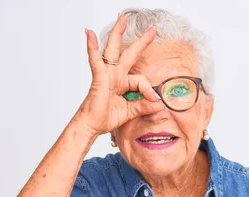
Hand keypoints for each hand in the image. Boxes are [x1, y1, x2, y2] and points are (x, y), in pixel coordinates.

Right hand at [72, 14, 164, 137]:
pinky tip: (88, 33)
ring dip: (117, 34)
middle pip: (129, 54)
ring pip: (113, 50)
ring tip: (121, 19)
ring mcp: (106, 75)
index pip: (142, 80)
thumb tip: (160, 104)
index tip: (155, 101)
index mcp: (123, 83)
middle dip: (141, 41)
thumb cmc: (106, 118)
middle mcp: (115, 75)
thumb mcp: (131, 112)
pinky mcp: (98, 78)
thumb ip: (144, 106)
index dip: (149, 90)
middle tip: (151, 29)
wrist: (92, 126)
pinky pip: (95, 59)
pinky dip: (92, 46)